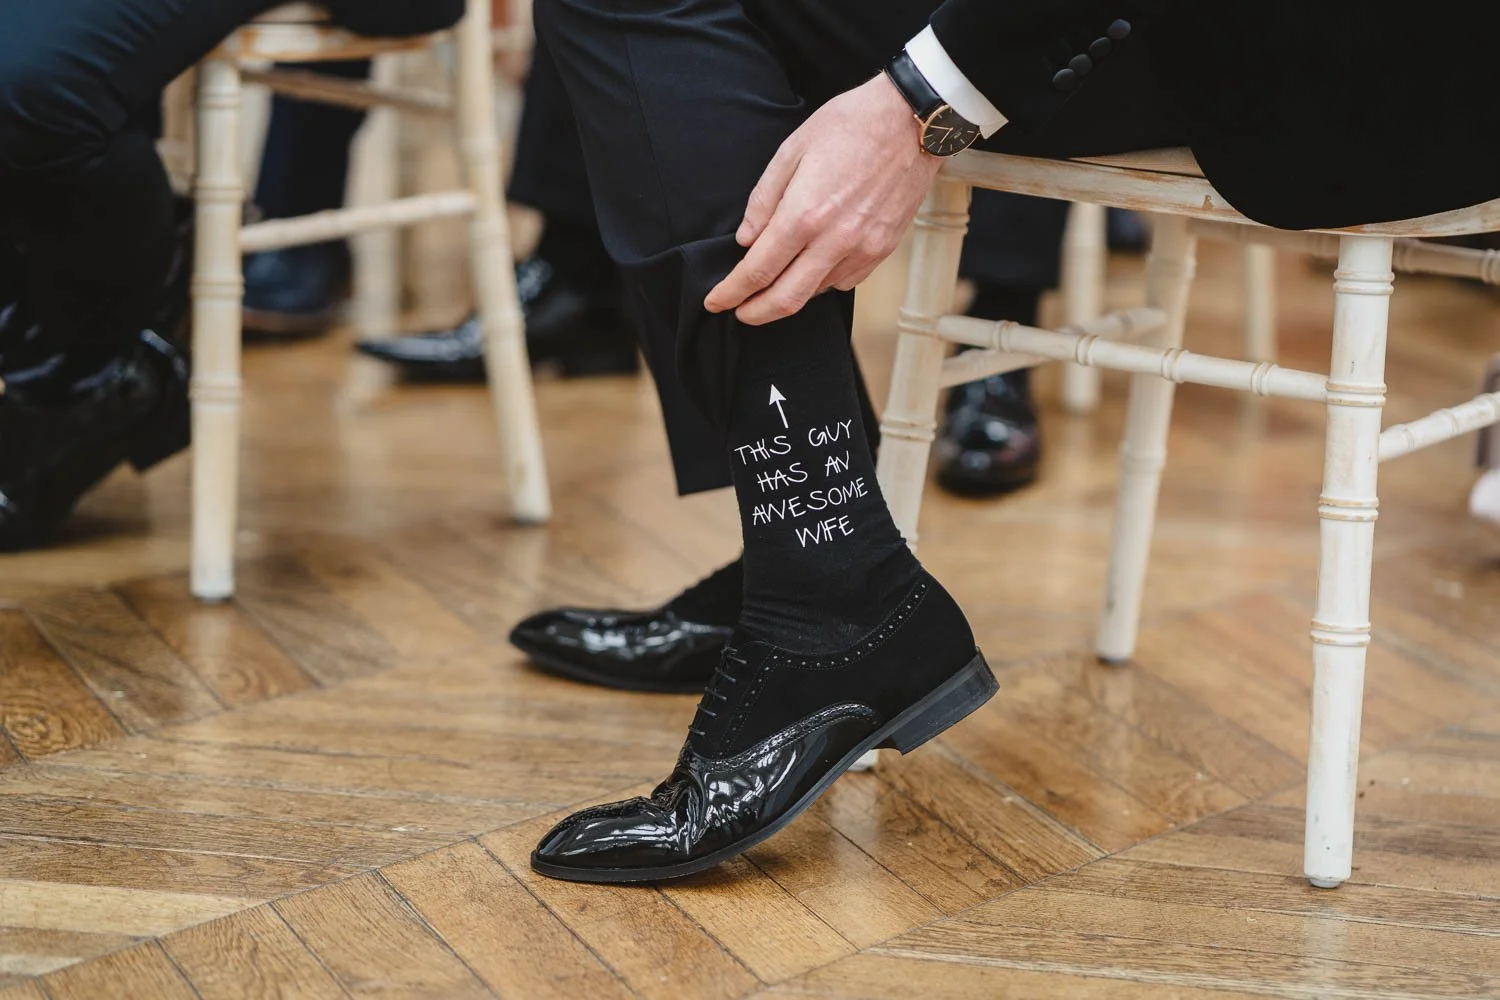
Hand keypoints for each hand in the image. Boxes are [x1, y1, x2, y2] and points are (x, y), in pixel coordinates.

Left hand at [704, 74, 941, 325]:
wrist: (912, 121)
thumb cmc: (851, 125)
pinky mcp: (882, 250)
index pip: (758, 271)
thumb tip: (746, 239)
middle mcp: (834, 240)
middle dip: (755, 313)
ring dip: (789, 295)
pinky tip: (811, 269)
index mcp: (804, 214)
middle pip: (786, 299)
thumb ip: (764, 199)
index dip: (731, 292)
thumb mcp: (792, 149)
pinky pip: (845, 281)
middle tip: (739, 312)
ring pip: (816, 293)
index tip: (716, 301)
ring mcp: (862, 249)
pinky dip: (821, 283)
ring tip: (773, 286)